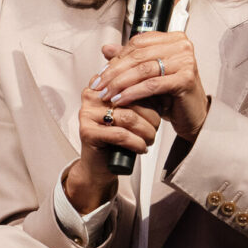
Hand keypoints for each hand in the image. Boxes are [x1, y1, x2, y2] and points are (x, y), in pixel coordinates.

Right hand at [64, 77, 160, 213]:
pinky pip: (121, 135)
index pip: (131, 83)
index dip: (149, 95)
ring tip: (150, 139)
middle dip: (151, 116)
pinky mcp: (88, 132)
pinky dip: (137, 143)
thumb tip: (160, 86)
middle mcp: (91, 97)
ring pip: (129, 117)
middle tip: (156, 128)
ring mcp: (87, 114)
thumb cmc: (115, 139)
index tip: (160, 107)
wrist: (98, 164)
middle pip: (131, 100)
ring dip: (147, 131)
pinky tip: (141, 148)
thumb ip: (137, 96)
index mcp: (100, 86)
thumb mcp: (127, 112)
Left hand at [93, 31, 208, 141]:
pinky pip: (152, 85)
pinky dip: (132, 93)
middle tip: (99, 86)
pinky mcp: (185, 79)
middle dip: (114, 72)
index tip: (101, 74)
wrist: (191, 114)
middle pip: (138, 56)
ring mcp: (185, 61)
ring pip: (143, 70)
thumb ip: (129, 59)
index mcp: (172, 38)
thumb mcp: (147, 74)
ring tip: (106, 95)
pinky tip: (120, 100)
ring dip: (120, 83)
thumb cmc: (171, 93)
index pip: (137, 43)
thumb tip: (105, 48)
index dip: (116, 58)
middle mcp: (181, 45)